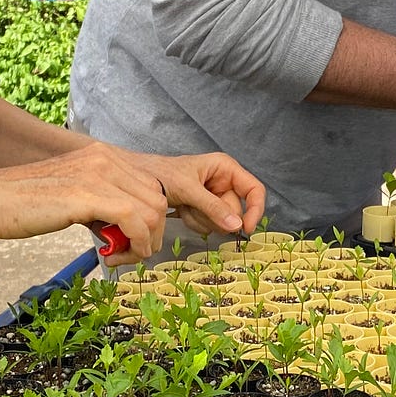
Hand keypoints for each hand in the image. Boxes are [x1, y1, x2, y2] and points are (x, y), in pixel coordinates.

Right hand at [0, 142, 169, 260]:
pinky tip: (113, 256)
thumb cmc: (26, 202)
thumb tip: (124, 229)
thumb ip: (102, 204)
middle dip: (151, 234)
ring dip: (143, 243)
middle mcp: (106, 158)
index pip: (151, 188)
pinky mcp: (89, 194)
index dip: (150, 221)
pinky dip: (135, 245)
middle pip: (159, 201)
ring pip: (153, 212)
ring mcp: (99, 174)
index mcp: (104, 156)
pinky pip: (136, 221)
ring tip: (117, 256)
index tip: (131, 243)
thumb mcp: (74, 195)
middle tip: (126, 254)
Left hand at [137, 150, 267, 237]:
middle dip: (214, 215)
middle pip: (236, 211)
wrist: (140, 181)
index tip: (246, 227)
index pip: (254, 189)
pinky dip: (195, 222)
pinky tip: (183, 211)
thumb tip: (236, 225)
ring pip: (222, 222)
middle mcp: (224, 182)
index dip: (255, 209)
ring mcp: (215, 198)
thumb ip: (213, 207)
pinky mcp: (204, 210)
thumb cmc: (161, 173)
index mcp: (226, 169)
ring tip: (186, 206)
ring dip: (202, 219)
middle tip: (194, 207)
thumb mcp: (188, 189)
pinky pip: (209, 225)